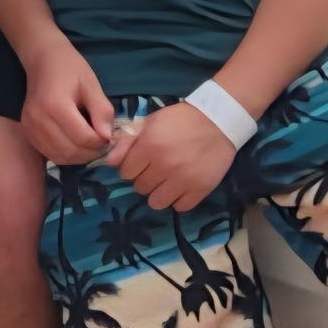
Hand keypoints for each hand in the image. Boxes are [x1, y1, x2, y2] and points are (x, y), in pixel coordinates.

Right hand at [20, 40, 115, 164]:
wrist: (42, 60)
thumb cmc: (70, 69)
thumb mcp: (92, 85)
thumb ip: (102, 112)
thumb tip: (107, 138)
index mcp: (55, 105)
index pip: (83, 138)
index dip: (102, 141)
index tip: (109, 134)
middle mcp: (38, 119)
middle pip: (71, 151)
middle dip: (92, 152)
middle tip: (101, 141)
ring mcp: (29, 127)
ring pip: (60, 156)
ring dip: (79, 157)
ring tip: (89, 144)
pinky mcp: (27, 132)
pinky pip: (49, 154)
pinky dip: (65, 155)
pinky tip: (74, 144)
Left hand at [107, 101, 236, 211]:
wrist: (217, 122)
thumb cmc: (179, 120)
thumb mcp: (149, 123)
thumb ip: (127, 142)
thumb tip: (110, 162)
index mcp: (149, 147)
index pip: (125, 173)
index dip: (130, 168)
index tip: (139, 163)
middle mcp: (164, 166)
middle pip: (140, 188)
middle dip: (143, 180)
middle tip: (154, 170)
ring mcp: (183, 180)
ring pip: (157, 202)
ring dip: (158, 193)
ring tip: (165, 182)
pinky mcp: (201, 189)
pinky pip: (180, 207)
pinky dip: (178, 200)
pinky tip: (180, 188)